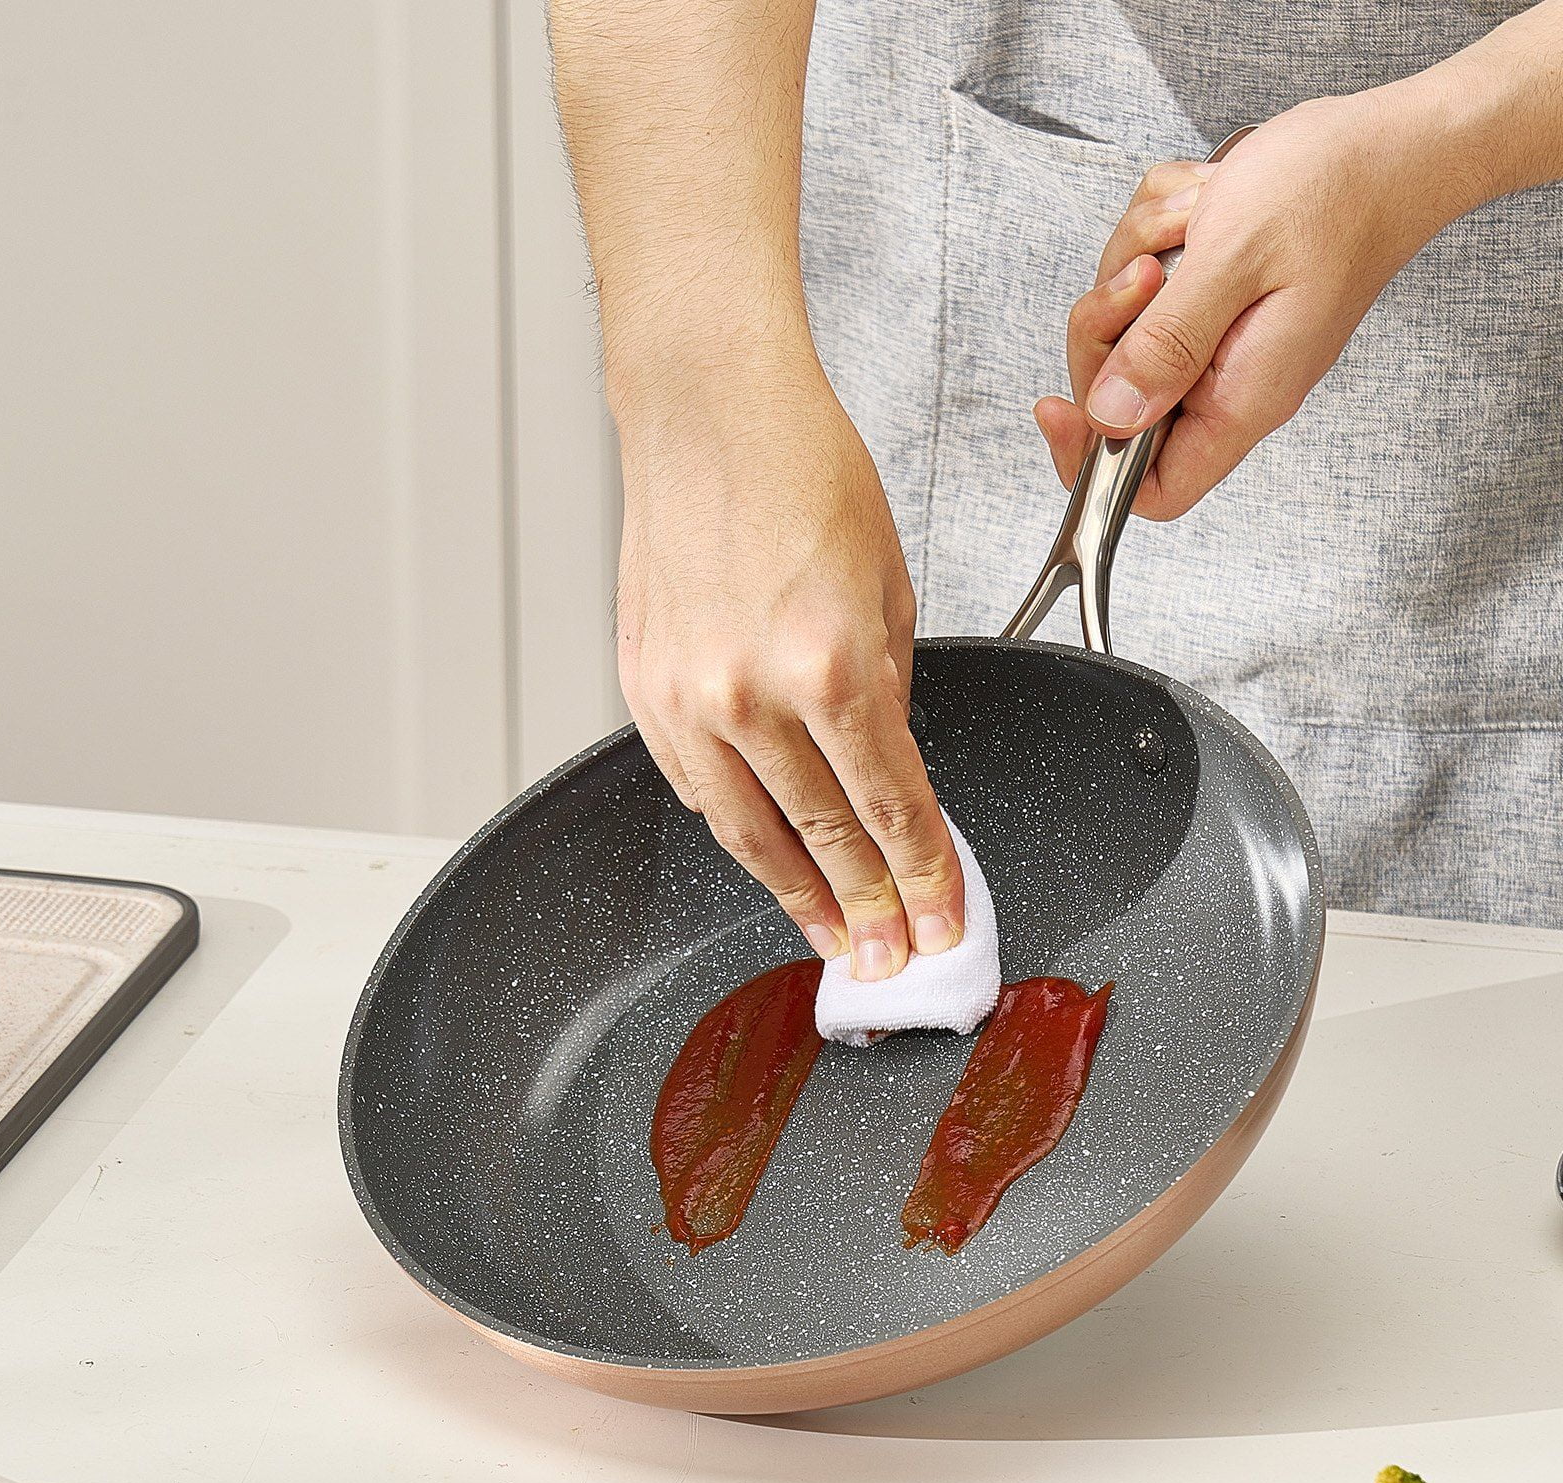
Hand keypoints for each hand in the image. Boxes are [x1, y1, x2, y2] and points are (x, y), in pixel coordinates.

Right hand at [616, 360, 963, 979]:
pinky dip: (737, 835)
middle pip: (825, 837)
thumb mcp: (888, 588)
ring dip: (799, 896)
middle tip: (891, 962)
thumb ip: (889, 694)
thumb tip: (888, 772)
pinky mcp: (645, 690)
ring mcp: (688, 698)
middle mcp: (753, 694)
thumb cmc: (804, 474)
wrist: (709, 415)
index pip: (892, 807)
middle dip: (869, 908)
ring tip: (832, 940)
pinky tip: (765, 863)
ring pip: (751, 834)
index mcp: (832, 664)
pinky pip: (697, 790)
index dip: (925, 879)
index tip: (942, 924)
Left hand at [1033, 88, 1480, 516]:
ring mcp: (1218, 339)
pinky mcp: (1209, 297)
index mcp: (1241, 400)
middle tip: (1144, 275)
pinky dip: (1156, 233)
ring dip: (1133, 262)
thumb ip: (1167, 344)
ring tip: (1191, 219)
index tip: (1058, 406)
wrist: (1394, 140)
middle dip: (1107, 328)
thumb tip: (1109, 416)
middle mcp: (1227, 381)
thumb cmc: (1337, 192)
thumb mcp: (1235, 261)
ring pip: (1122, 328)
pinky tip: (1201, 204)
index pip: (1152, 489)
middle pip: (1116, 397)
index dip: (1091, 462)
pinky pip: (1143, 278)